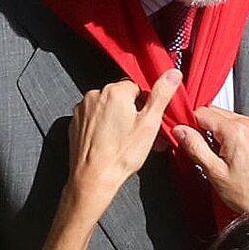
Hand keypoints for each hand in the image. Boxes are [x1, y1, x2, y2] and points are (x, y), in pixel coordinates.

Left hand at [67, 70, 180, 212]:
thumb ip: (161, 95)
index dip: (145, 106)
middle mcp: (95, 94)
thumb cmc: (122, 154)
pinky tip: (109, 142)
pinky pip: (94, 117)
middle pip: (121, 97)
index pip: (137, 88)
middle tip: (138, 134)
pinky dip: (102, 126)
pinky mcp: (75, 121)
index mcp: (115, 92)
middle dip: (131, 112)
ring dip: (116, 118)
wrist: (93, 177)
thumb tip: (173, 73)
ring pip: (107, 107)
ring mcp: (82, 108)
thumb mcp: (149, 124)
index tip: (147, 122)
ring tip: (123, 141)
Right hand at [178, 107, 248, 217]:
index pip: (202, 112)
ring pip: (228, 118)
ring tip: (219, 156)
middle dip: (204, 127)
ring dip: (218, 131)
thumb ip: (195, 147)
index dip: (189, 124)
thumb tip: (180, 131)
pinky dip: (233, 135)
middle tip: (202, 149)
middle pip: (215, 112)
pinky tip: (232, 155)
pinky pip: (242, 126)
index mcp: (236, 131)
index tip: (186, 136)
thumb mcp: (215, 172)